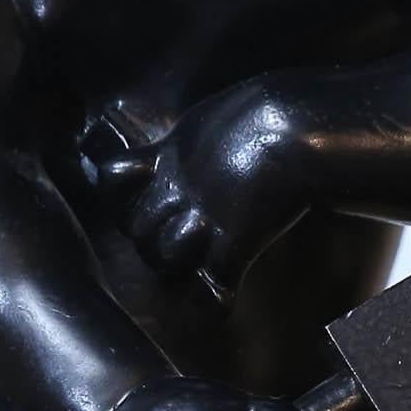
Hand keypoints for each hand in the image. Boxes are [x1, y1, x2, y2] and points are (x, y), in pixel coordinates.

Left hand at [82, 86, 308, 299]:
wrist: (298, 128)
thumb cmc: (266, 113)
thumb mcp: (213, 120)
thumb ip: (194, 143)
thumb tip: (201, 149)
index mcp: (169, 155)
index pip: (112, 178)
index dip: (122, 194)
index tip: (140, 199)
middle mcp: (176, 189)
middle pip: (137, 229)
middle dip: (150, 239)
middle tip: (175, 241)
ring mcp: (202, 218)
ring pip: (162, 258)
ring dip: (178, 266)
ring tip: (197, 265)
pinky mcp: (232, 242)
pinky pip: (213, 285)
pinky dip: (218, 297)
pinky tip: (225, 297)